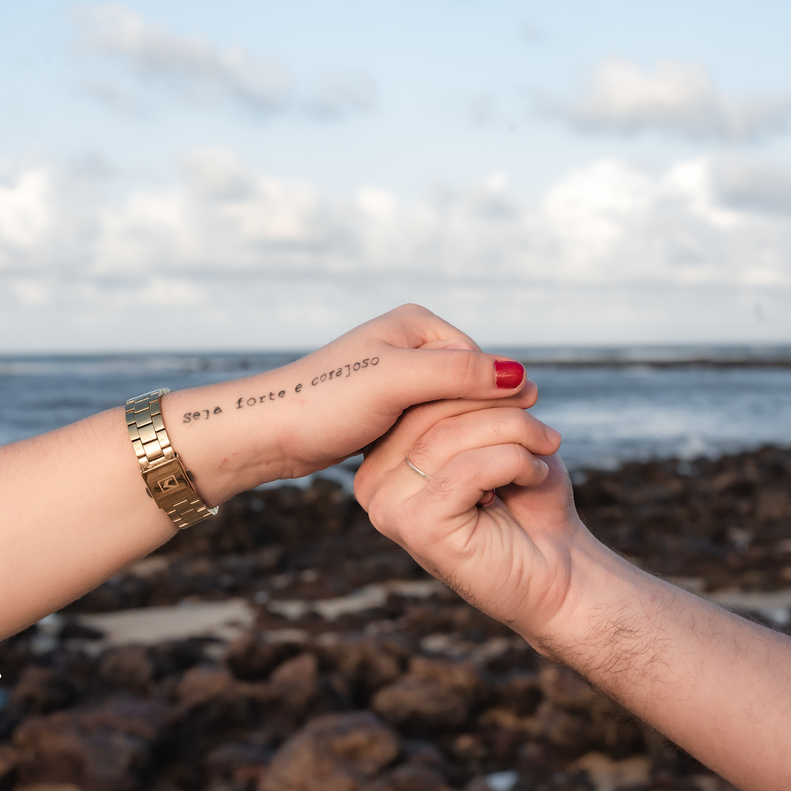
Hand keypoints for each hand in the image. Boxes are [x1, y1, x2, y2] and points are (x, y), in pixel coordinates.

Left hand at [166, 304, 532, 499]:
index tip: (504, 441)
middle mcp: (410, 342)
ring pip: (450, 408)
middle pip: (469, 386)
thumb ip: (458, 375)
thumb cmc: (326, 403)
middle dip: (475, 420)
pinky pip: (429, 422)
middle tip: (490, 461)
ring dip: (458, 435)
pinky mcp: (386, 404)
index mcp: (418, 323)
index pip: (481, 363)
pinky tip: (435, 466)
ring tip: (464, 467)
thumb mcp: (396, 384)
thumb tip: (521, 375)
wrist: (269, 432)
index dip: (494, 402)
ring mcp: (398, 374)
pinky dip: (436, 442)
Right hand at [354, 400, 591, 651]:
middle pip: (429, 411)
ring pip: (449, 436)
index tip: (525, 389)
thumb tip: (475, 362)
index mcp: (384, 458)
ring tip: (544, 450)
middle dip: (497, 407)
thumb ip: (474, 402)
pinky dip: (513, 461)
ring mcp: (389, 508)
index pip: (418, 395)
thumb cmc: (529, 501)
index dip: (475, 383)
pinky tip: (534, 476)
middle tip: (543, 423)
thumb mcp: (498, 437)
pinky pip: (467, 469)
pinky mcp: (417, 527)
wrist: (560, 572)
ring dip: (514, 433)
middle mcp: (373, 484)